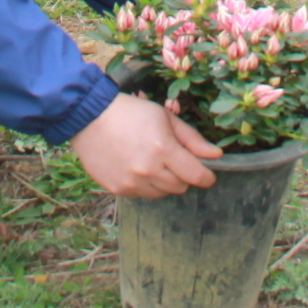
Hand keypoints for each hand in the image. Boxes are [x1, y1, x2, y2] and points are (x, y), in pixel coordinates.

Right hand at [69, 93, 221, 197]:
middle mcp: (148, 170)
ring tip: (152, 161)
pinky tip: (136, 167)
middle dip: (183, 175)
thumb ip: (192, 139)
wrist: (90, 118)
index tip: (208, 174)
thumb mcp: (165, 117)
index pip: (196, 175)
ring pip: (162, 193)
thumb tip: (217, 155)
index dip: (206, 176)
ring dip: (164, 181)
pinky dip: (146, 185)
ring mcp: (132, 182)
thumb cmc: (131, 112)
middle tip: (173, 159)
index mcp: (163, 149)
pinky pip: (143, 195)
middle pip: (180, 186)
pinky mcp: (118, 189)